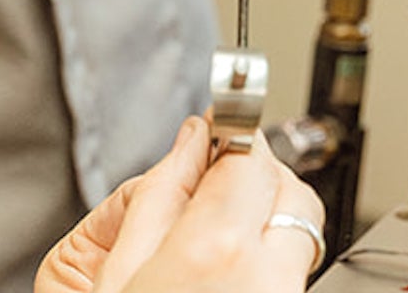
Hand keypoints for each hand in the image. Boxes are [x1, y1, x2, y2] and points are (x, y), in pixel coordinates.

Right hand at [35, 117, 325, 292]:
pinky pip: (291, 285)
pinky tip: (224, 285)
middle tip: (215, 188)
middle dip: (260, 179)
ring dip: (267, 229)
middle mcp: (265, 283)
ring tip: (213, 250)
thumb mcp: (109, 268)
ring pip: (299, 244)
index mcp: (213, 251)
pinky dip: (267, 272)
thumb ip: (157, 195)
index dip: (235, 136)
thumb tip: (190, 143)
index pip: (253, 156)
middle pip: (294, 196)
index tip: (222, 131)